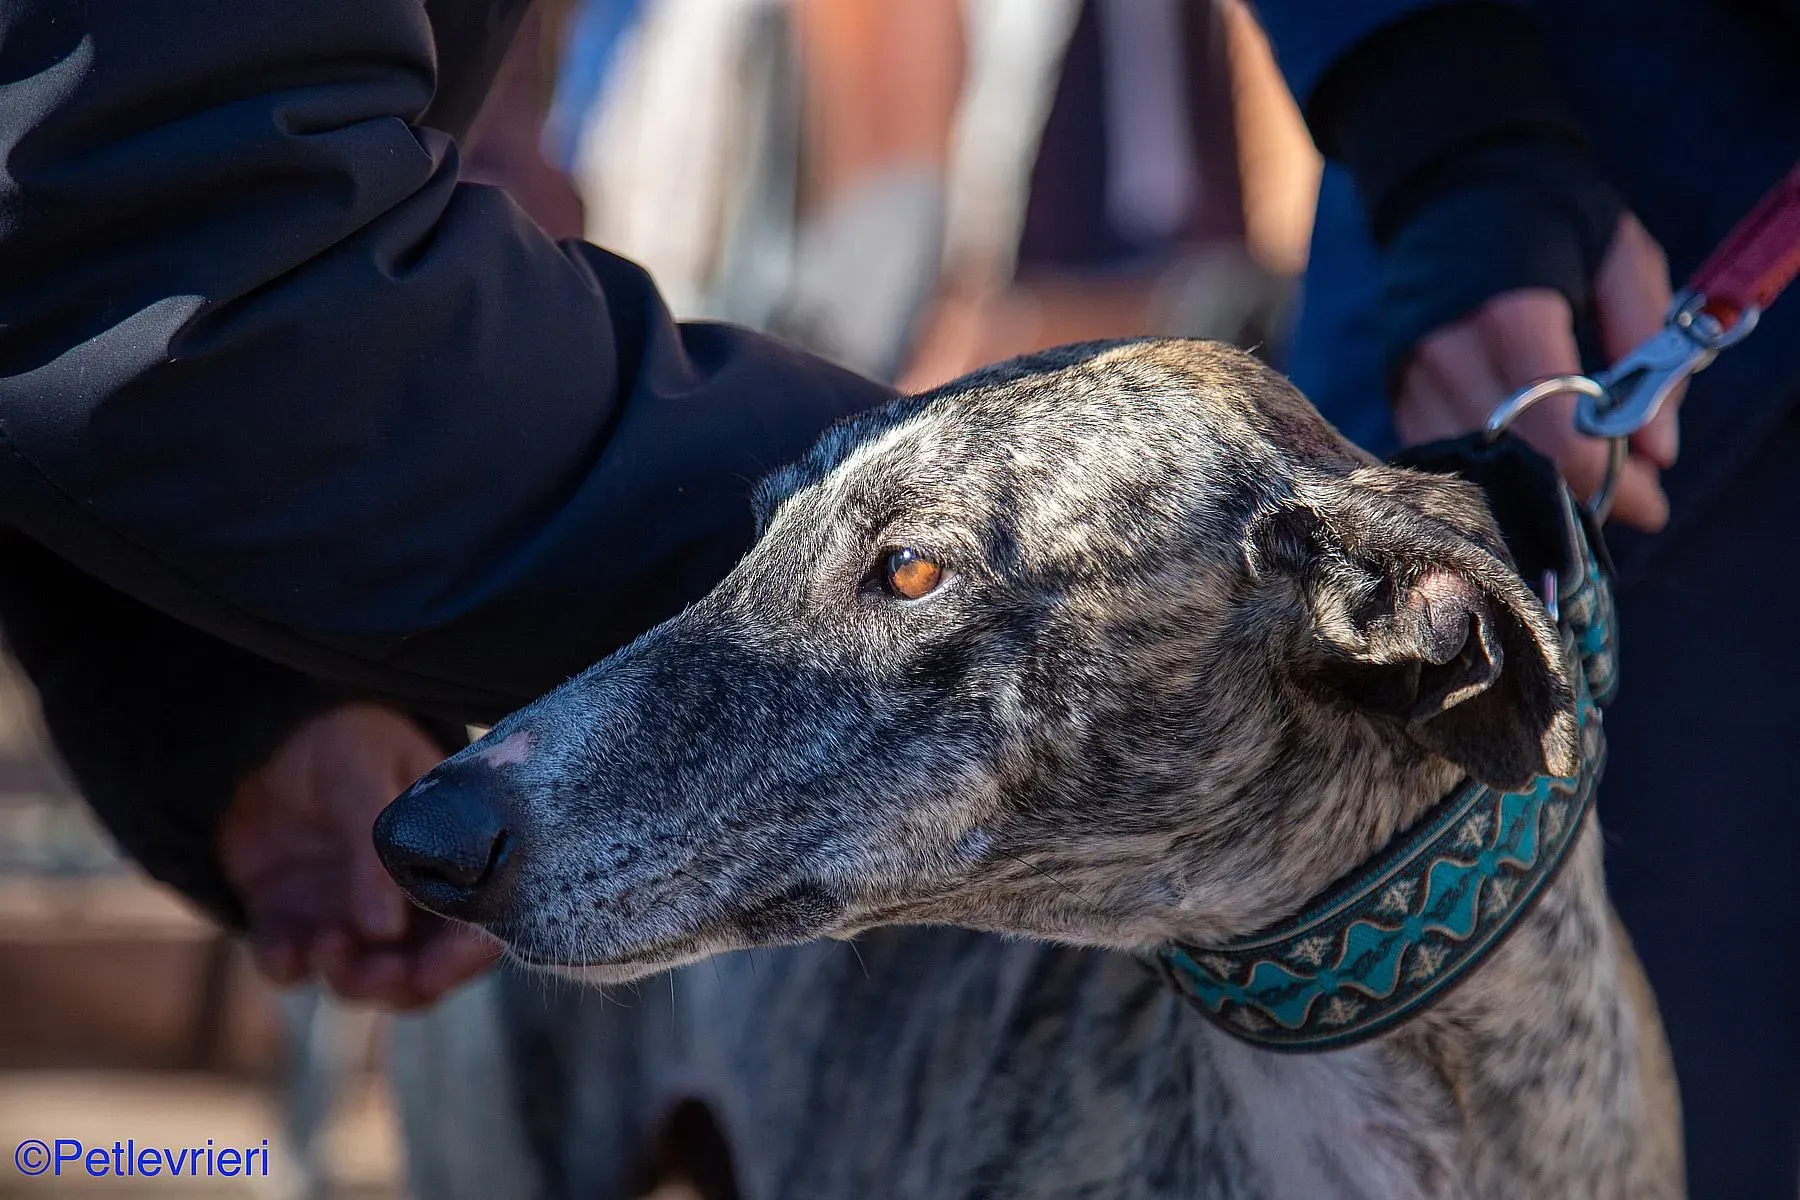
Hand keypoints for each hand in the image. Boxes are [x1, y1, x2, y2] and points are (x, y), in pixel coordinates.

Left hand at [218, 702, 500, 1007]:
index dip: (464, 956)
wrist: (263, 730)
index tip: (435, 968)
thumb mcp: (366, 773)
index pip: (476, 924)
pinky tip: (284, 944)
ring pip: (364, 982)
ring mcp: (347, 914)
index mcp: (447, 858)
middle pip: (424, 973)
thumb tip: (384, 932)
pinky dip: (290, 967)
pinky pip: (292, 967)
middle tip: (374, 967)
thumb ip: (376, 853)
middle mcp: (404, 898)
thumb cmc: (341, 738)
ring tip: (325, 942)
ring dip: (350, 979)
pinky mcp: (291, 920)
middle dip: (402, 983)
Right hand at [1392, 214, 1680, 531]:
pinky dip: (1491, 469)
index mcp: (1512, 313)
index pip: (1555, 426)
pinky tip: (1532, 459)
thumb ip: (1650, 347)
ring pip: (1477, 465)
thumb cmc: (1554, 215)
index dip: (1606, 472)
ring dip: (1537, 485)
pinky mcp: (1395, 388)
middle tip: (1633, 498)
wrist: (1456, 181)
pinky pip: (1443, 453)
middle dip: (1581, 489)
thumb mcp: (1626, 259)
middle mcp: (1449, 350)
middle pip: (1517, 457)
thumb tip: (1661, 448)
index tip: (1652, 496)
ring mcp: (1412, 373)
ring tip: (1586, 479)